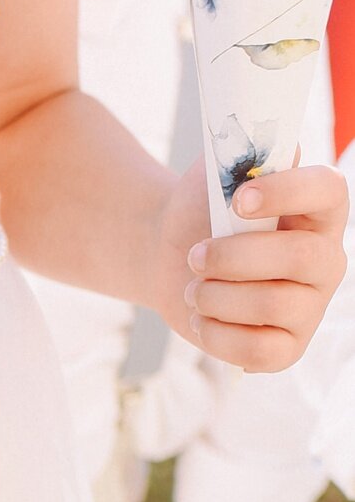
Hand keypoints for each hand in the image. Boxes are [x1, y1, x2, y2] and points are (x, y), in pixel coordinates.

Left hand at [156, 159, 348, 373]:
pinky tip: (200, 318)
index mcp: (320, 210)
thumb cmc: (203, 212)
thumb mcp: (219, 172)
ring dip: (217, 297)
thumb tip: (283, 149)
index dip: (287, 193)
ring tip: (194, 288)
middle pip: (300, 258)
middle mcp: (326, 259)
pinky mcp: (286, 349)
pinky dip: (217, 335)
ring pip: (273, 304)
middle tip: (197, 255)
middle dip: (235, 258)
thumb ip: (247, 154)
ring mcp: (310, 307)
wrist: (172, 256)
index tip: (238, 200)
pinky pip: (258, 352)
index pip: (329, 191)